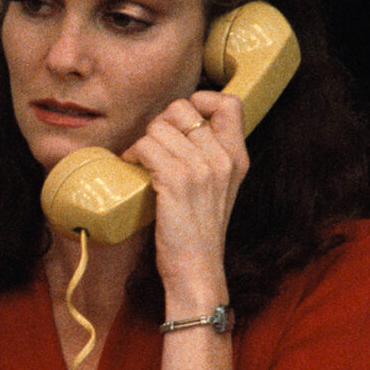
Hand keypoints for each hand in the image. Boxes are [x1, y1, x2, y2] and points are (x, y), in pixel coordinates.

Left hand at [124, 91, 248, 291]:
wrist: (197, 269)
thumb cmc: (199, 231)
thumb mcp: (219, 188)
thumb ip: (211, 157)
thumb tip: (180, 129)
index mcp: (237, 157)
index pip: (230, 102)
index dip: (200, 101)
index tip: (181, 124)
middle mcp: (223, 158)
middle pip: (182, 108)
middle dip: (161, 123)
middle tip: (154, 147)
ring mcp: (201, 169)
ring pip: (158, 127)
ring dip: (142, 143)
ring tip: (141, 162)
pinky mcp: (176, 181)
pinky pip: (145, 146)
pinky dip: (133, 154)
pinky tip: (133, 167)